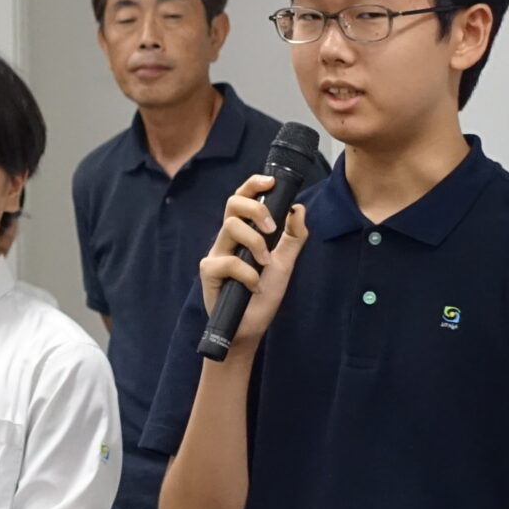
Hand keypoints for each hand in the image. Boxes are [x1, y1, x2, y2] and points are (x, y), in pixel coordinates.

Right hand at [198, 173, 307, 348]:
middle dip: (256, 209)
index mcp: (243, 233)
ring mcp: (216, 254)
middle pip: (232, 204)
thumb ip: (294, 236)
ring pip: (230, 227)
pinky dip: (247, 273)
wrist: (251, 328)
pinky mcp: (209, 272)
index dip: (254, 185)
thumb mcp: (286, 263)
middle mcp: (227, 239)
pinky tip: (253, 286)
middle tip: (272, 228)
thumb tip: (298, 208)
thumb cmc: (264, 295)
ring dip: (255, 243)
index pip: (243, 198)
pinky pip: (228, 261)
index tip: (271, 181)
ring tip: (265, 263)